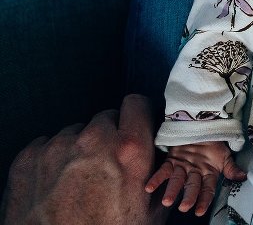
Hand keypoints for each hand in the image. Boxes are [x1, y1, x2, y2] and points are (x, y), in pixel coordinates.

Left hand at [0, 94, 167, 224]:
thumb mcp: (151, 213)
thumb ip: (158, 177)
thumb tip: (161, 159)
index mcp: (128, 151)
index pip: (136, 103)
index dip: (137, 115)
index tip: (135, 125)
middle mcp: (92, 142)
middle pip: (104, 119)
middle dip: (108, 137)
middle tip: (107, 165)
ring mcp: (56, 148)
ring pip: (74, 133)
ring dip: (79, 149)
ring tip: (78, 180)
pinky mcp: (27, 160)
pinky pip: (45, 145)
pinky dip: (52, 159)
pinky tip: (56, 184)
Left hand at [145, 141, 246, 216]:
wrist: (203, 126)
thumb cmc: (214, 142)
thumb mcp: (225, 154)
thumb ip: (231, 168)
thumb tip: (243, 177)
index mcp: (209, 174)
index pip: (207, 190)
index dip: (203, 200)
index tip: (199, 211)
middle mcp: (195, 174)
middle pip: (192, 187)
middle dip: (188, 197)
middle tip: (184, 207)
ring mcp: (182, 168)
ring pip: (177, 181)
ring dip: (172, 191)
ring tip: (167, 201)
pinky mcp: (171, 161)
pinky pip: (163, 171)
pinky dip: (156, 179)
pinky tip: (149, 187)